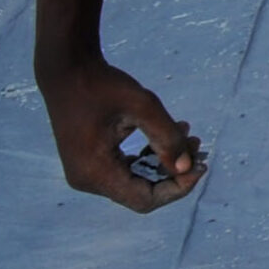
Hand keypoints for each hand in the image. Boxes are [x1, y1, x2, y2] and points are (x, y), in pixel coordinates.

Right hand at [37, 57, 206, 211]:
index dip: (177, 188)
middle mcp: (87, 180)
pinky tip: (168, 131)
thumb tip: (188, 168)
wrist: (67, 69)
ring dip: (164, 160)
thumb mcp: (143, 106)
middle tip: (197, 143)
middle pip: (142, 192)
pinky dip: (149, 155)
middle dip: (174, 171)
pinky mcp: (90, 162)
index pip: (144, 199)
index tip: (201, 165)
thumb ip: (168, 138)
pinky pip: (126, 170)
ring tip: (187, 133)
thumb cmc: (103, 85)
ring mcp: (86, 173)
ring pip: (136, 180)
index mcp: (95, 172)